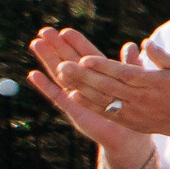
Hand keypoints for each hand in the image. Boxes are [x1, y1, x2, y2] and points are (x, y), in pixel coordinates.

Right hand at [24, 28, 148, 154]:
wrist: (130, 138)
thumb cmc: (135, 110)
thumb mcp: (136, 84)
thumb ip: (131, 66)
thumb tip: (132, 45)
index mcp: (101, 76)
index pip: (86, 55)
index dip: (76, 43)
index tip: (65, 30)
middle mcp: (86, 84)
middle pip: (69, 61)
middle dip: (57, 46)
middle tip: (44, 31)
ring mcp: (77, 96)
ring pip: (60, 75)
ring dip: (48, 60)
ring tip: (36, 44)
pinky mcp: (73, 110)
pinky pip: (57, 96)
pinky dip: (45, 86)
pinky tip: (33, 74)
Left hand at [45, 34, 169, 141]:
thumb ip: (160, 55)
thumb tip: (145, 42)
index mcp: (150, 82)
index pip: (122, 73)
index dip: (102, 66)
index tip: (84, 58)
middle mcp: (139, 97)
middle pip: (106, 85)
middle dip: (83, 75)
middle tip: (63, 65)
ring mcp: (132, 110)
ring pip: (101, 98)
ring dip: (80, 87)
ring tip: (62, 76)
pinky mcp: (127, 121)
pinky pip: (104, 111)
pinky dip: (88, 104)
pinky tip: (73, 95)